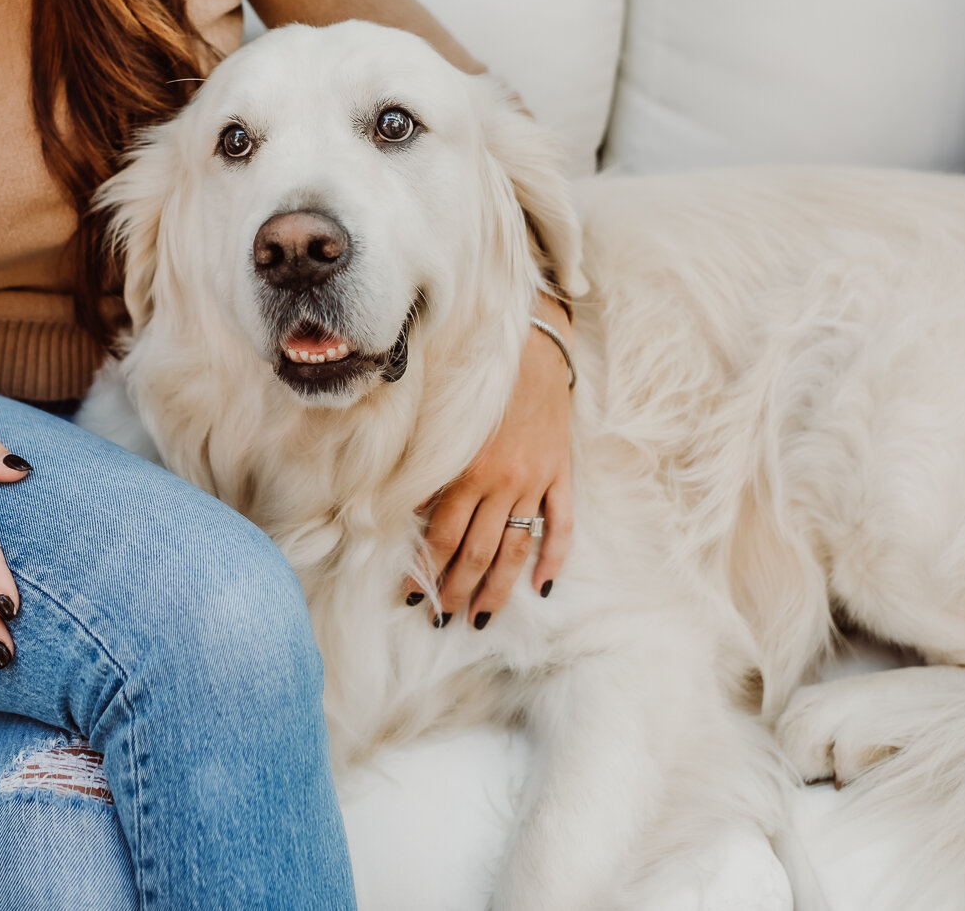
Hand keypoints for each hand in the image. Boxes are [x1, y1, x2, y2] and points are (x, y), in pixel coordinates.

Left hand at [405, 292, 574, 626]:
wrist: (531, 347)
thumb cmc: (477, 385)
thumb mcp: (444, 426)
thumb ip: (427, 472)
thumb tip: (405, 517)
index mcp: (466, 471)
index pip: (441, 537)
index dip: (425, 571)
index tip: (412, 595)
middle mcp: (501, 482)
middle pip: (477, 551)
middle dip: (458, 590)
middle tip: (443, 618)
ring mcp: (535, 481)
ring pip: (515, 547)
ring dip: (497, 587)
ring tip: (482, 616)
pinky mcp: (560, 474)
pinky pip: (560, 524)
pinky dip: (554, 558)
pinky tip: (542, 586)